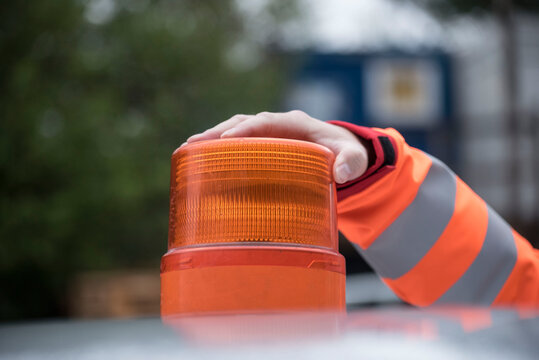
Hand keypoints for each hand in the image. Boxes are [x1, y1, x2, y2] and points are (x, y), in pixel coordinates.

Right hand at [185, 110, 368, 183]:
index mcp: (295, 124)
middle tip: (192, 144)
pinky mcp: (264, 147)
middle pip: (242, 122)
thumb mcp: (354, 158)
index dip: (245, 129)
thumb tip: (339, 173)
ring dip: (212, 139)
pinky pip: (238, 144)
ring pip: (235, 131)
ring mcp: (269, 135)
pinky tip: (202, 163)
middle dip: (217, 132)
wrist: (343, 154)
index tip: (226, 140)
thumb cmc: (346, 155)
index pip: (265, 121)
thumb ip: (352, 163)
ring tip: (187, 151)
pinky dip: (220, 150)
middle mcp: (278, 125)